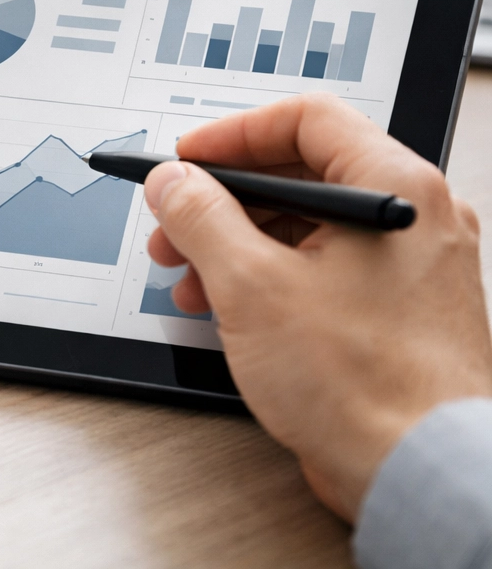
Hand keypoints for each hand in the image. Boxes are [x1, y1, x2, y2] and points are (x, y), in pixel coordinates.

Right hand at [143, 93, 491, 520]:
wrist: (417, 472)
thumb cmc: (366, 386)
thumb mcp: (251, 284)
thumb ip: (200, 217)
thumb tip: (174, 183)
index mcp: (394, 188)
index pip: (306, 119)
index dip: (232, 135)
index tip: (187, 163)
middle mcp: (413, 218)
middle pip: (301, 173)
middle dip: (222, 201)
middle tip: (174, 226)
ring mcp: (409, 267)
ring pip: (307, 225)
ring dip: (235, 244)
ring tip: (189, 279)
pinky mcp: (397, 311)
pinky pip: (323, 269)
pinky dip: (269, 277)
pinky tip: (227, 308)